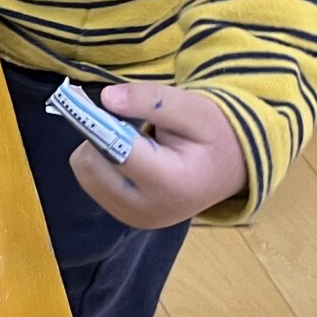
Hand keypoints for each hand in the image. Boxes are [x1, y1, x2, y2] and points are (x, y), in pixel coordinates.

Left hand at [71, 84, 248, 228]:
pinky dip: (101, 164)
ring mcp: (137, 218)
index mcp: (173, 183)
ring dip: (98, 150)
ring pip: (84, 173)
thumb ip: (151, 100)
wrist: (233, 168)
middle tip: (122, 120)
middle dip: (98, 135)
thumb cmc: (215, 135)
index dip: (96, 122)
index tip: (83, 98)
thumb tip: (107, 97)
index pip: (116, 151)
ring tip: (133, 142)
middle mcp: (150, 209)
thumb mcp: (194, 108)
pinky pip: (91, 184)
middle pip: (90, 164)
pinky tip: (129, 157)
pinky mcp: (127, 218)